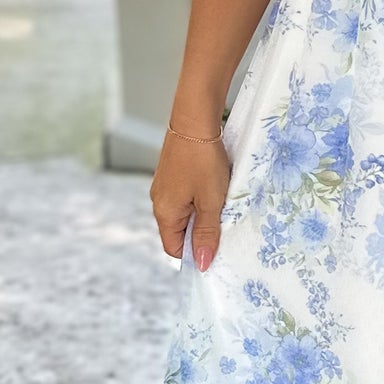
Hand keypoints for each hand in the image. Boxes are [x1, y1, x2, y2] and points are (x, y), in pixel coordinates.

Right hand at [151, 123, 230, 271]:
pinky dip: (200, 200)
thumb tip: (201, 263)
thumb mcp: (210, 201)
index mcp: (164, 213)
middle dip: (200, 234)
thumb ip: (206, 233)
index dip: (193, 254)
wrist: (194, 120)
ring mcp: (164, 187)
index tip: (215, 253)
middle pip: (179, 232)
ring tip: (221, 206)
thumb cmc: (203, 161)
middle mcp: (159, 202)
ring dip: (203, 215)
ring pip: (184, 213)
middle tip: (224, 228)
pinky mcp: (172, 175)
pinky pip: (185, 197)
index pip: (174, 248)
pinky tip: (215, 191)